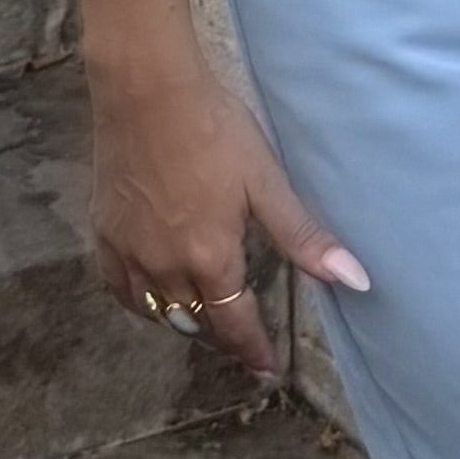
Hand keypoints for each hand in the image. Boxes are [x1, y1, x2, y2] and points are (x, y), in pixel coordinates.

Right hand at [86, 25, 368, 379]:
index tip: (266, 367)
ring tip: (204, 319)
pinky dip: (140, 301)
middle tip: (241, 340)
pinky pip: (119, 287)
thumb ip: (304, 238)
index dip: (253, 349)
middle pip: (196, 320)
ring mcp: (130, 252)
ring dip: (184, 321)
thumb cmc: (213, 129)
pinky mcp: (104, 232)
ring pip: (156, 311)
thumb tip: (355, 281)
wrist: (146, 91)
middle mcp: (165, 267)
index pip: (234, 323)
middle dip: (222, 336)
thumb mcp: (266, 183)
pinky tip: (151, 294)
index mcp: (210, 258)